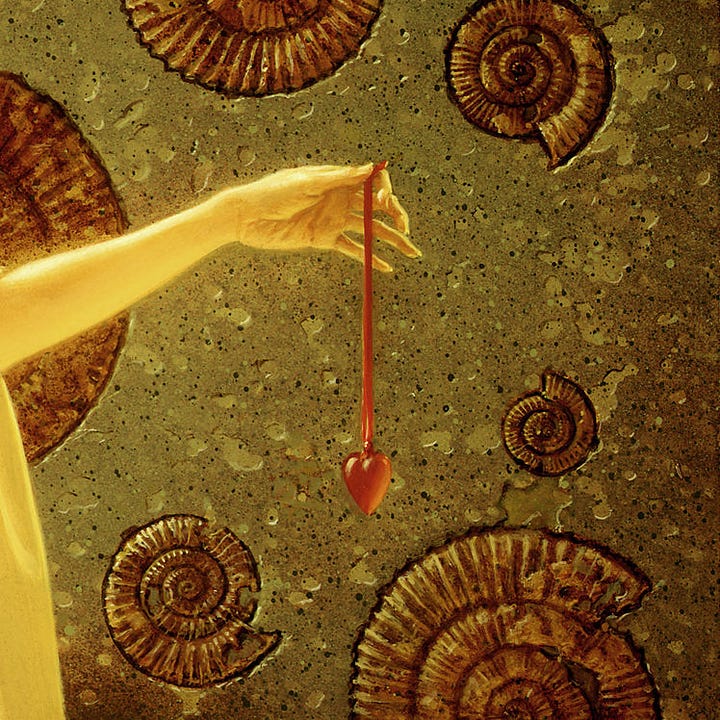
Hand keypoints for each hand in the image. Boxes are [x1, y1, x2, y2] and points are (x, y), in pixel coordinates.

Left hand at [225, 164, 419, 271]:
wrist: (247, 218)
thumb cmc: (272, 192)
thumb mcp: (307, 182)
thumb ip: (340, 177)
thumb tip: (372, 168)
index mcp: (337, 178)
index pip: (372, 181)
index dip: (384, 190)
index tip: (385, 203)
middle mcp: (339, 197)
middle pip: (376, 206)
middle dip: (396, 216)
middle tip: (407, 230)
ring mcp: (333, 219)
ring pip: (370, 229)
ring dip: (391, 240)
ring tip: (411, 252)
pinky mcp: (324, 239)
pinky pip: (353, 249)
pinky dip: (369, 258)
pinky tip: (385, 267)